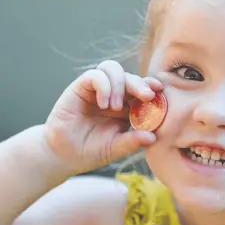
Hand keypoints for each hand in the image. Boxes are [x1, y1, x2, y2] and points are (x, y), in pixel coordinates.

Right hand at [44, 60, 161, 175]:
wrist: (63, 156)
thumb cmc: (92, 151)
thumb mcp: (115, 148)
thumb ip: (132, 142)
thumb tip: (153, 137)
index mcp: (128, 106)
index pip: (142, 88)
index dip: (152, 86)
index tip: (160, 91)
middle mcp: (114, 93)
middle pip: (130, 77)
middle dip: (140, 84)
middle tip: (147, 96)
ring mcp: (97, 89)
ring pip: (113, 69)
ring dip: (120, 84)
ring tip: (116, 107)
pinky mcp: (80, 87)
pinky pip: (95, 75)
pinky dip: (104, 86)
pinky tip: (104, 104)